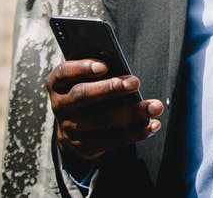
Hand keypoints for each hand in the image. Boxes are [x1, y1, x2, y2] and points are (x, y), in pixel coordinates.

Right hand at [46, 60, 164, 161]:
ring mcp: (71, 128)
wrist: (71, 130)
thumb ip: (98, 70)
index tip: (104, 66)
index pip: (63, 73)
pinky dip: (137, 132)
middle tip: (135, 82)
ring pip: (103, 120)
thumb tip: (123, 66)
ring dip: (132, 113)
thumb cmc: (87, 92)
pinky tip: (153, 124)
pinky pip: (113, 140)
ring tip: (154, 106)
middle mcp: (61, 106)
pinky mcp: (85, 146)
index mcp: (58, 84)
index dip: (81, 68)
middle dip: (111, 88)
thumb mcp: (84, 78)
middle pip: (83, 96)